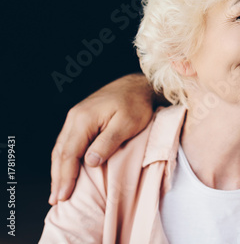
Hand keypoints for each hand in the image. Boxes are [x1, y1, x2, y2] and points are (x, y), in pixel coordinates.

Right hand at [49, 73, 157, 204]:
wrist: (138, 85)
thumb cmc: (136, 104)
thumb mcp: (127, 124)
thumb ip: (108, 142)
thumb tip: (90, 162)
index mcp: (83, 119)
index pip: (69, 153)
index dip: (65, 176)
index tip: (63, 195)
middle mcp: (75, 117)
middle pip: (61, 152)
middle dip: (58, 177)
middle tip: (56, 200)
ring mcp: (76, 117)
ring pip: (61, 148)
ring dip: (58, 170)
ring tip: (58, 190)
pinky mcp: (81, 119)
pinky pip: (68, 142)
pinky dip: (65, 159)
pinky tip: (66, 170)